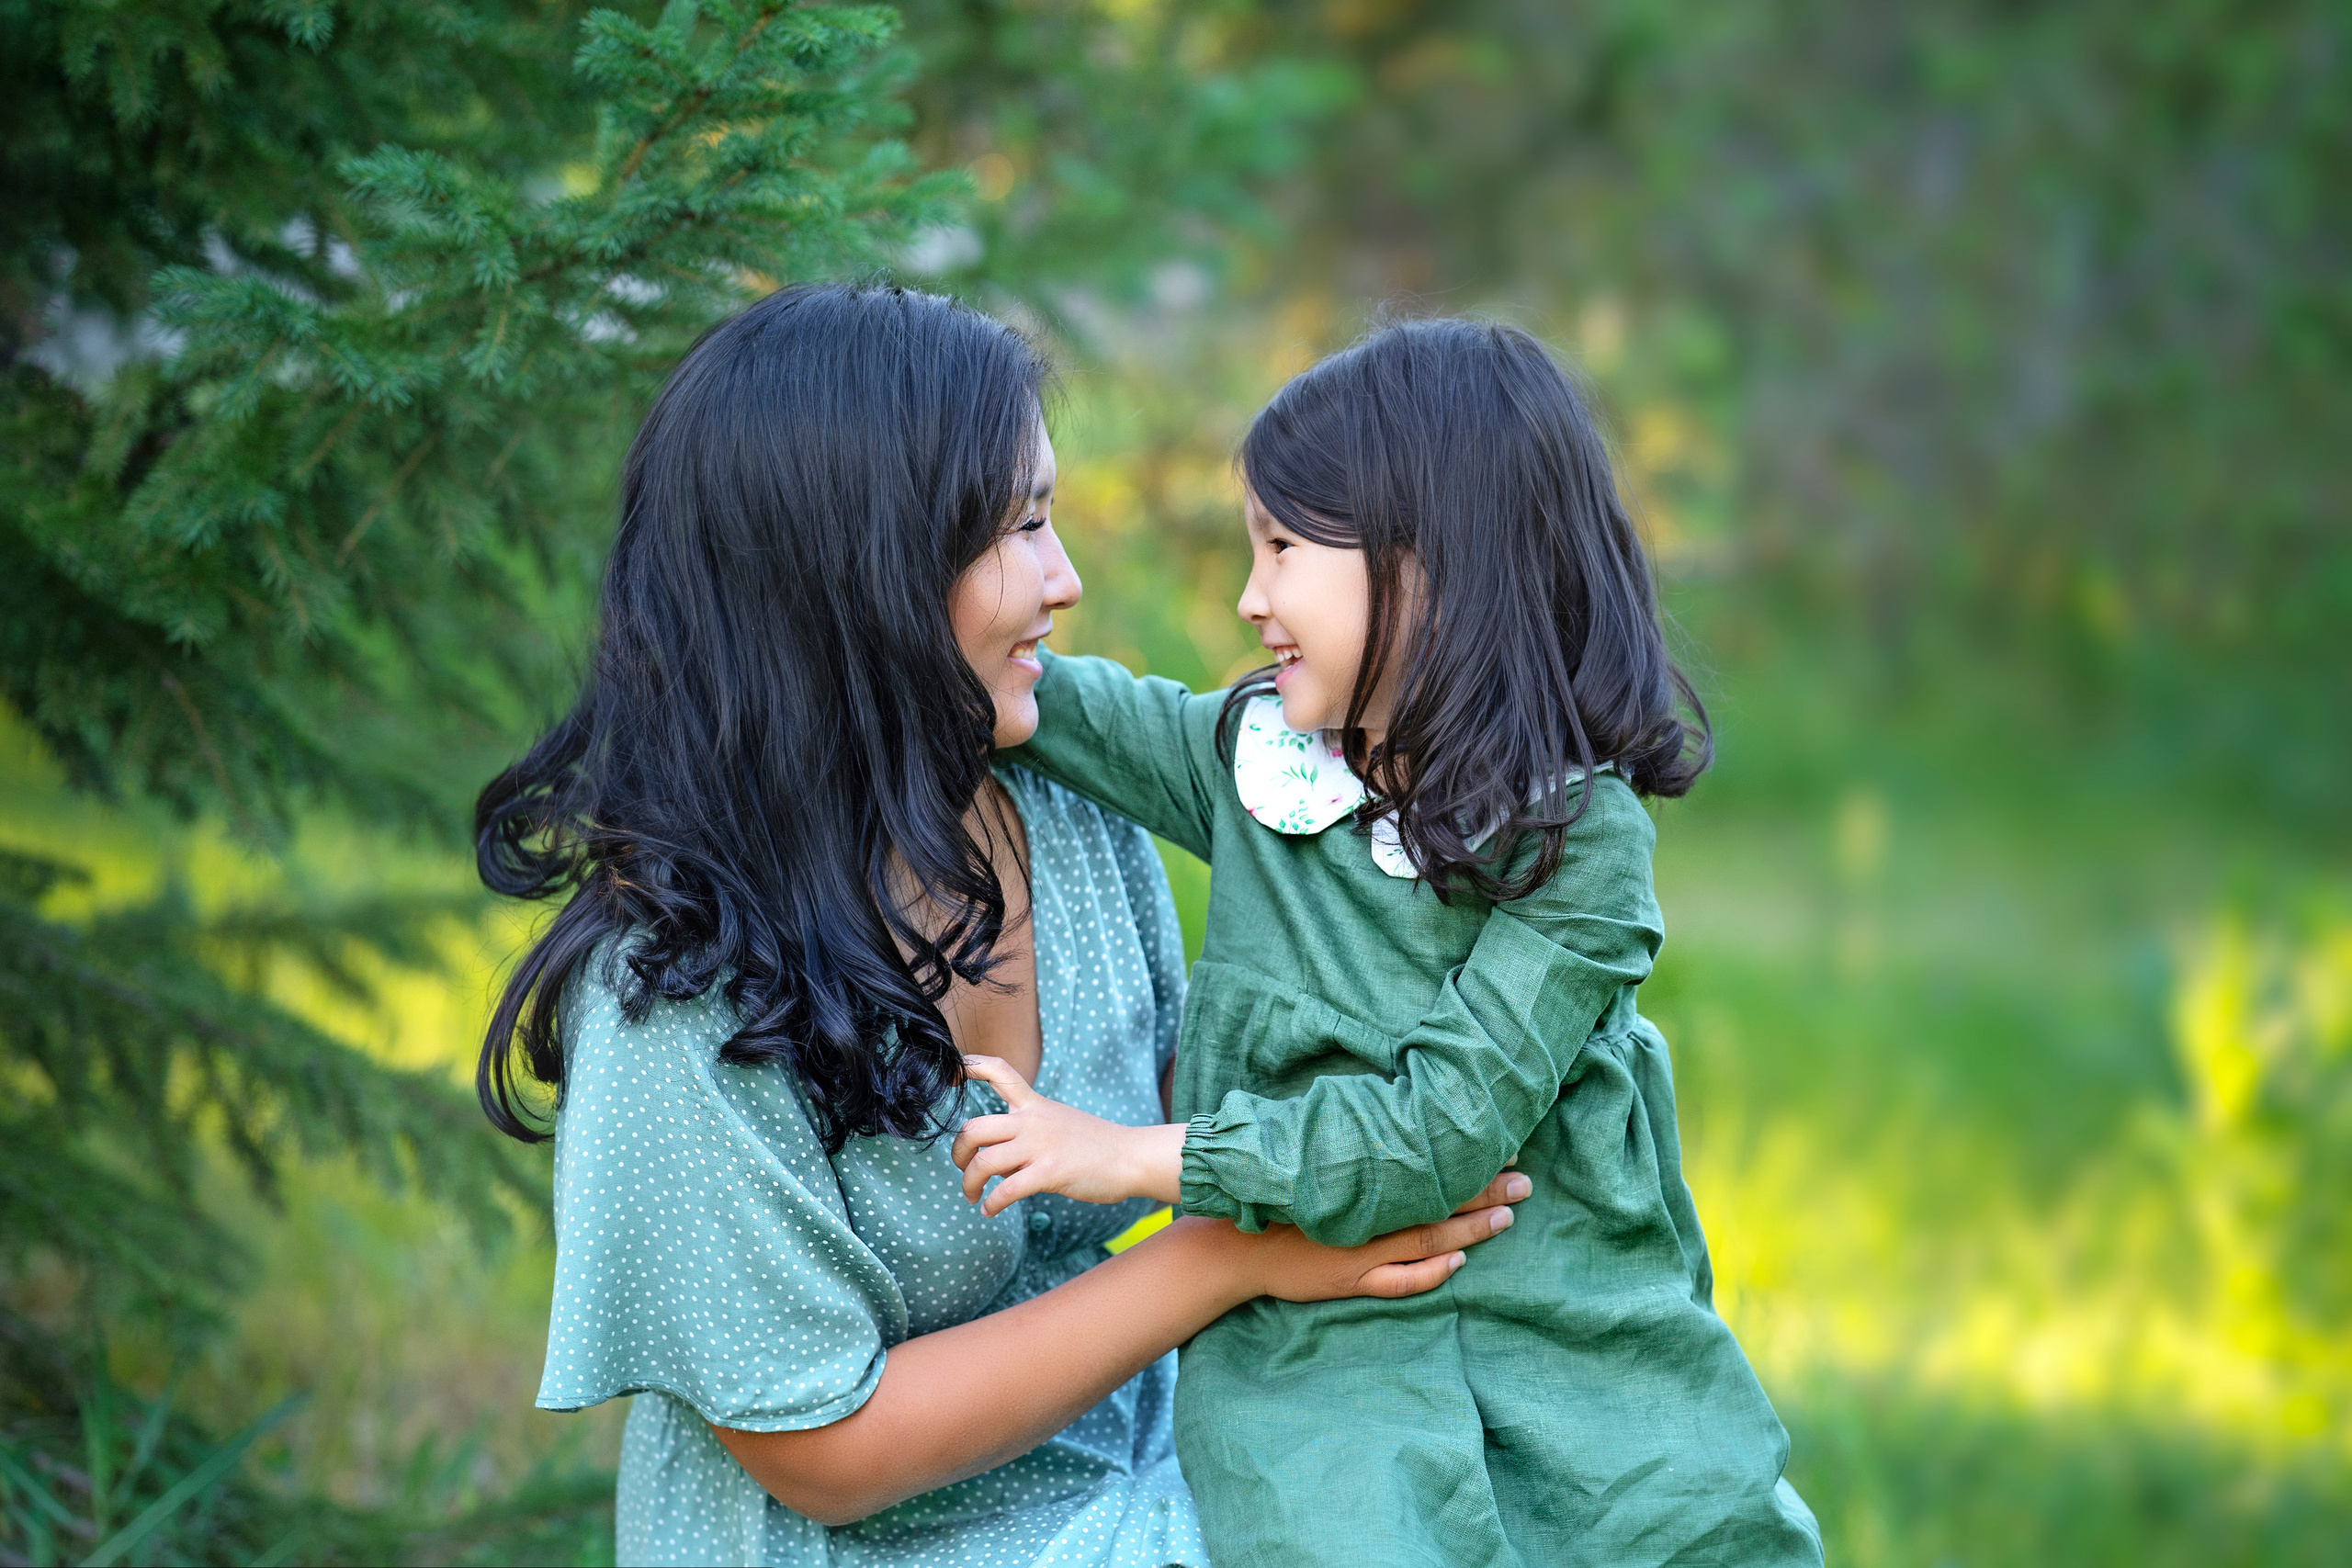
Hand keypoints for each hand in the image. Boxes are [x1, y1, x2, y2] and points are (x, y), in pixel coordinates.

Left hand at [953, 1055, 1185, 1213]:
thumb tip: (997, 1161)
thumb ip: (1026, 1133)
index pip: (1000, 1072)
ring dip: (969, 1184)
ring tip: (972, 1197)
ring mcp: (1041, 1146)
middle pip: (974, 1127)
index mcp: (1035, 1105)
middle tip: (962, 1168)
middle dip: (958, 1151)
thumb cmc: (1095, 1145)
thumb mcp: (1058, 1122)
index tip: (952, 1073)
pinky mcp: (1050, 1172)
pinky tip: (991, 1211)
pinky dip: (992, 1204)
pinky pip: (1006, 1191)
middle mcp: (1033, 1121)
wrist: (1131, 1156)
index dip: (971, 1067)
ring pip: (984, 1162)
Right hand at [1218, 1168, 1534, 1302]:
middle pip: (1437, 1203)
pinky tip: (1460, 1265)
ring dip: (1471, 1231)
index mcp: (1361, 1183)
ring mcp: (1361, 1252)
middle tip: (1526, 1181)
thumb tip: (1389, 1123)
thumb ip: (1349, 1150)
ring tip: (1508, 1217)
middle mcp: (1367, 1216)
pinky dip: (1431, 1274)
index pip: (1426, 1170)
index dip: (1466, 1161)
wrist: (1235, 1247)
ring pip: (1428, 1242)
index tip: (1503, 1146)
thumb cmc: (1275, 1199)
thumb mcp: (1312, 1164)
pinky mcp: (1351, 1280)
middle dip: (1485, 1192)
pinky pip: (1399, 1280)